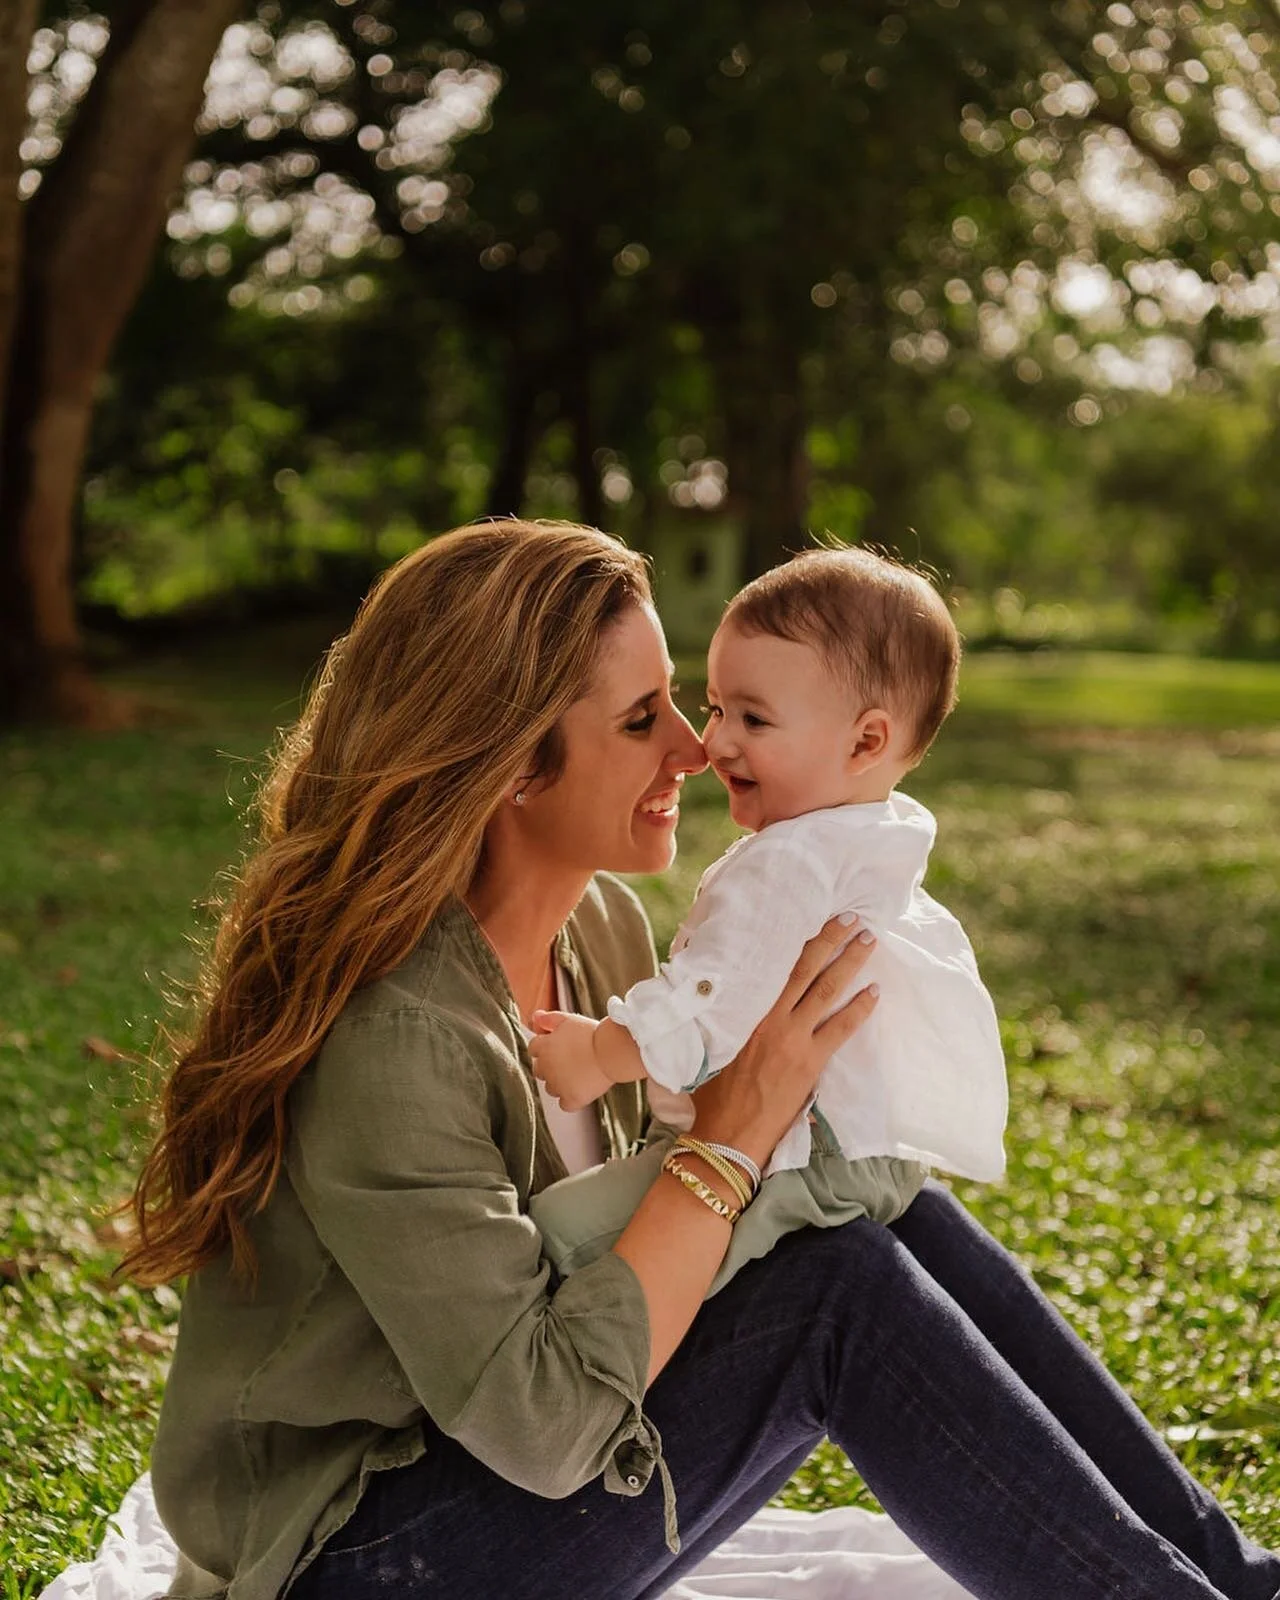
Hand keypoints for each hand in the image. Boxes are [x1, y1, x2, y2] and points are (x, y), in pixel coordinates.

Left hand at [528, 1011, 614, 1110]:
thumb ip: (548, 1019)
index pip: (533, 1049)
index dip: (546, 1047)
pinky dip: (571, 1100)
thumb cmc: (591, 1033)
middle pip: (539, 1070)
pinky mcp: (572, 1099)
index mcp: (543, 1047)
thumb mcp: (568, 1020)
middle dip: (550, 1066)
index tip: (559, 1046)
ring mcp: (558, 1086)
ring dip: (560, 1083)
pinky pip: (564, 1105)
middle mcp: (546, 1068)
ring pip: (551, 1089)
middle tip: (569, 1060)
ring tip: (578, 1074)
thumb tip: (535, 1017)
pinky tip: (580, 1090)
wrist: (612, 1051)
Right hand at [690, 915, 878, 1167]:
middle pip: (806, 970)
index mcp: (746, 1012)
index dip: (797, 941)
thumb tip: (722, 995)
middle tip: (851, 918)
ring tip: (868, 941)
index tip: (813, 918)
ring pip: (827, 991)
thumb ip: (724, 1020)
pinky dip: (860, 1008)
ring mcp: (794, 1040)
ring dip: (850, 964)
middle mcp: (771, 1019)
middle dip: (830, 941)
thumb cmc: (712, 1094)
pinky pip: (841, 1027)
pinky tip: (875, 991)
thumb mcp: (711, 1046)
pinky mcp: (811, 1063)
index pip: (775, 967)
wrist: (726, 1135)